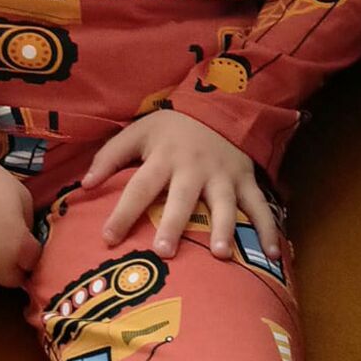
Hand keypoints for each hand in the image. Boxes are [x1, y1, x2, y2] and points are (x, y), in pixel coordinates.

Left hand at [81, 111, 283, 261]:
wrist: (220, 104)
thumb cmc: (172, 127)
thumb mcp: (138, 132)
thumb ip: (110, 157)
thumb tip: (85, 184)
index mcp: (163, 158)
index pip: (139, 187)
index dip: (122, 212)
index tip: (108, 239)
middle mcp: (193, 168)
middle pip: (181, 198)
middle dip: (174, 224)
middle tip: (164, 252)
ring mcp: (223, 175)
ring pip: (223, 204)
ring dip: (224, 229)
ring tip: (221, 256)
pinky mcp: (246, 180)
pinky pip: (260, 206)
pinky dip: (269, 229)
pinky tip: (275, 254)